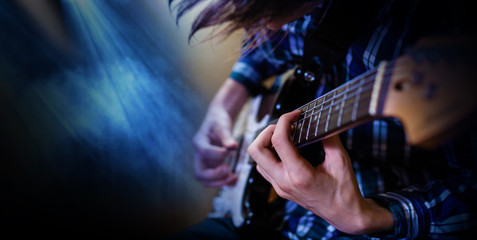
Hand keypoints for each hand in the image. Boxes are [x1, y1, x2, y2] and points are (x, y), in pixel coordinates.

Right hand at [193, 107, 237, 186]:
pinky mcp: (213, 166)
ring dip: (219, 182)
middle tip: (228, 170)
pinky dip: (224, 182)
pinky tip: (235, 180)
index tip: (230, 151)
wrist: (217, 121)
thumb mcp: (222, 125)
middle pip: (200, 174)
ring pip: (206, 180)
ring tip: (233, 177)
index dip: (217, 154)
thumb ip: (226, 136)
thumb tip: (233, 145)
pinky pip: (215, 179)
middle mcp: (199, 155)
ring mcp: (205, 162)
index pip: (204, 152)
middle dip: (214, 176)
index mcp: (198, 142)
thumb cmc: (218, 121)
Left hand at [247, 110, 393, 233]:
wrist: (344, 215)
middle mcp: (284, 182)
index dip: (284, 121)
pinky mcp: (280, 189)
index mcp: (299, 175)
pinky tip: (285, 148)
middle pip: (255, 150)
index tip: (295, 114)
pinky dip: (270, 154)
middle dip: (266, 131)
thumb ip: (329, 138)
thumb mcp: (341, 161)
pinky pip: (264, 168)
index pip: (279, 141)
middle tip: (284, 126)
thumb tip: (321, 119)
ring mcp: (279, 188)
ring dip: (266, 143)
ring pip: (257, 159)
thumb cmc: (344, 191)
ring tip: (285, 135)